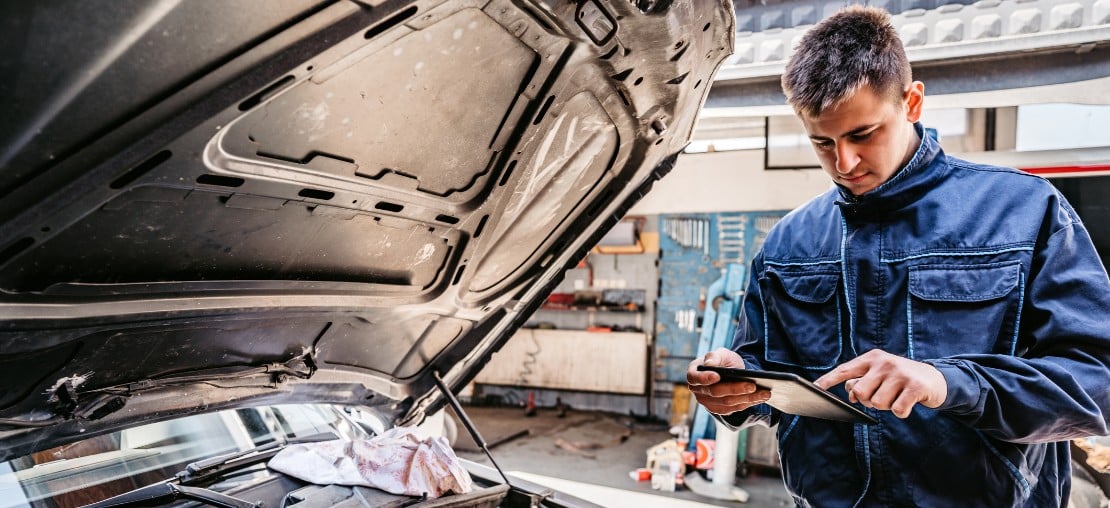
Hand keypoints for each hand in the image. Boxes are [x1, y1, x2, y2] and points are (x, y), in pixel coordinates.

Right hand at [687, 348, 770, 414]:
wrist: (732, 373)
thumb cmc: (724, 361)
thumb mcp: (721, 354)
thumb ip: (715, 356)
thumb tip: (709, 364)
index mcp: (694, 373)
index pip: (695, 378)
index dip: (705, 378)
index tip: (717, 376)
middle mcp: (697, 390)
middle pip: (715, 392)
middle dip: (735, 389)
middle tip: (752, 385)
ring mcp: (707, 402)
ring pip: (726, 403)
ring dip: (746, 398)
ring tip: (763, 393)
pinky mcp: (718, 409)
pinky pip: (732, 409)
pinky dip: (747, 404)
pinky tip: (759, 398)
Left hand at [814, 349, 946, 418]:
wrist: (935, 379)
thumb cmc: (900, 379)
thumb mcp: (879, 375)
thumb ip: (862, 381)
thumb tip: (850, 393)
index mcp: (872, 358)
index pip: (845, 369)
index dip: (829, 380)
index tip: (815, 388)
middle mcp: (884, 362)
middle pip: (860, 392)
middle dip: (868, 401)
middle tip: (881, 396)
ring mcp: (900, 373)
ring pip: (878, 403)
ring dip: (886, 407)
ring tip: (896, 397)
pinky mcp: (915, 386)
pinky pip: (897, 410)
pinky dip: (901, 412)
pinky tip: (907, 403)